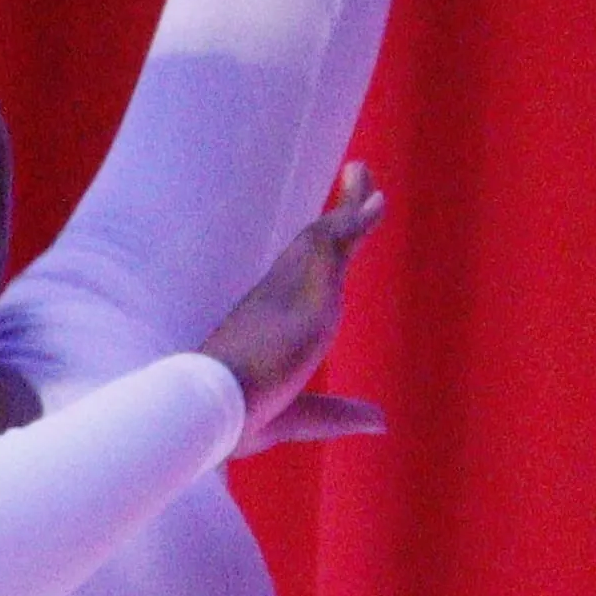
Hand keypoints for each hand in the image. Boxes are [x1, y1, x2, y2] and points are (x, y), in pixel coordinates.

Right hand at [204, 161, 388, 452]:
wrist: (214, 406)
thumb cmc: (238, 417)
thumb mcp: (299, 415)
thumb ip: (338, 412)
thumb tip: (380, 421)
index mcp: (265, 327)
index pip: (294, 286)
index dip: (314, 264)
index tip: (326, 245)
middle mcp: (275, 296)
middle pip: (311, 247)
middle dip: (333, 220)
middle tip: (353, 185)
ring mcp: (290, 283)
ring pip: (325, 233)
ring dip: (348, 203)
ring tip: (363, 174)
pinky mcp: (311, 279)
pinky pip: (341, 235)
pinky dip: (359, 216)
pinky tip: (378, 200)